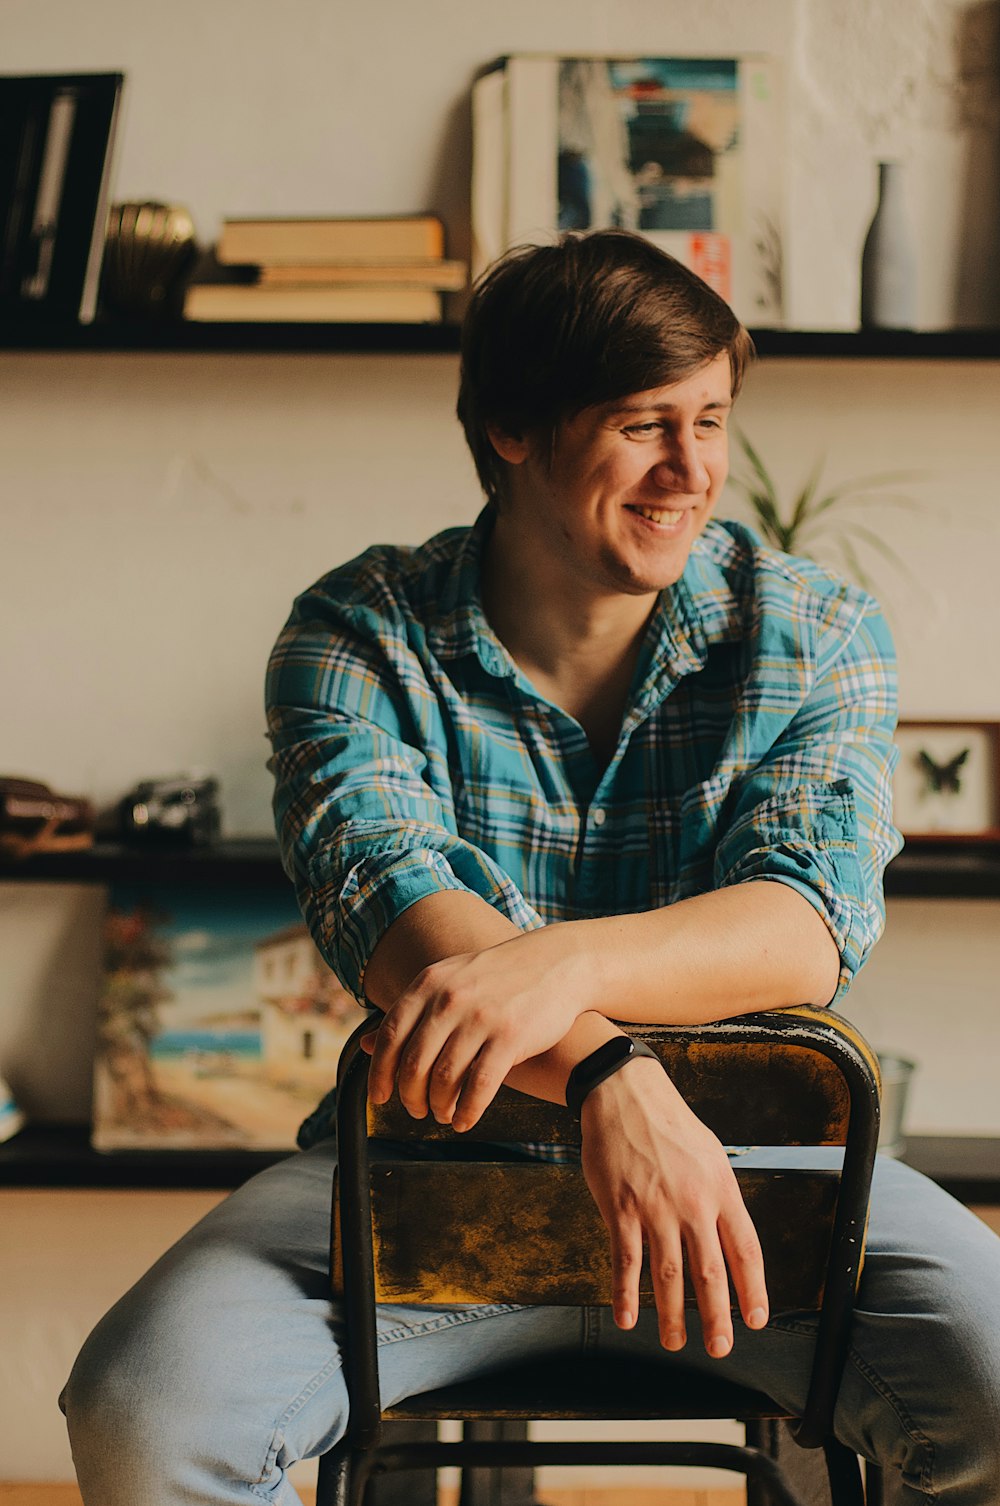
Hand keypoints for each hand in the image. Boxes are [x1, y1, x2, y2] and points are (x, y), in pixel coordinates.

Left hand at [361, 928, 594, 1129]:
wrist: (560, 963)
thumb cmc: (500, 978)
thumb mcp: (449, 982)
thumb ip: (410, 1013)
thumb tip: (366, 1046)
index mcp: (430, 982)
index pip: (391, 1036)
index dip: (380, 1073)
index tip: (379, 1098)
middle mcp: (451, 998)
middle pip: (414, 1063)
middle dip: (410, 1096)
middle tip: (416, 1111)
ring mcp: (480, 1017)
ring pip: (445, 1078)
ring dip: (438, 1106)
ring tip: (442, 1115)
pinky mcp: (510, 1036)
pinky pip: (479, 1086)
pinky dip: (467, 1110)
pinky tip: (464, 1120)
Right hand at [580, 1056, 768, 1357]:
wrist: (625, 1094)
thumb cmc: (669, 1125)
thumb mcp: (711, 1156)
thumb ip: (720, 1198)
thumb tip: (729, 1238)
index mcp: (721, 1190)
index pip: (745, 1250)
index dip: (752, 1290)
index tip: (755, 1320)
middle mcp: (692, 1203)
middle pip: (710, 1272)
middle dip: (716, 1317)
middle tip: (719, 1347)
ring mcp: (655, 1208)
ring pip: (669, 1274)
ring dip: (672, 1315)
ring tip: (674, 1342)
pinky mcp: (621, 1208)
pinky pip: (626, 1260)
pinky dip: (626, 1293)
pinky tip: (627, 1316)